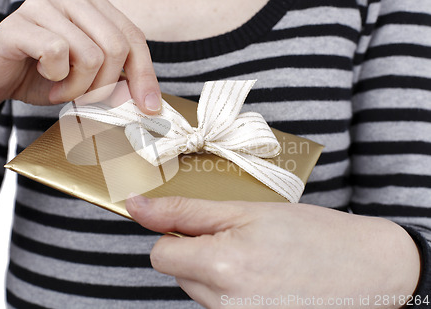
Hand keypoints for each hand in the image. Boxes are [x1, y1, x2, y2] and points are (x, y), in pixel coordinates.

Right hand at [0, 0, 159, 128]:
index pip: (133, 37)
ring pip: (91, 55)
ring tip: (61, 88)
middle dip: (106, 85)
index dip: (145, 75)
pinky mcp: (19, 23)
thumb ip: (118, 78)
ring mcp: (42, 3)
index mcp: (92, 1)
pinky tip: (44, 77)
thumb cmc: (43, 75)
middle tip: (87, 99)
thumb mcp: (90, 77)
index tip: (150, 106)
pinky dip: (56, 78)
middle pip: (117, 46)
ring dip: (79, 87)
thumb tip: (150, 100)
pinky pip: (58, 54)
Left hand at [126, 195, 420, 308]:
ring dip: (216, 270)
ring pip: (199, 289)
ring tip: (258, 256)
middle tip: (242, 236)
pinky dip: (232, 288)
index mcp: (221, 268)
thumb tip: (136, 205)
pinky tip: (263, 277)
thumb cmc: (310, 234)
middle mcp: (224, 305)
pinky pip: (221, 304)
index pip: (160, 254)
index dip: (177, 233)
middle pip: (180, 272)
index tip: (202, 224)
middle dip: (199, 251)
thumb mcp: (244, 210)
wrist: (367, 269)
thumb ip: (184, 210)